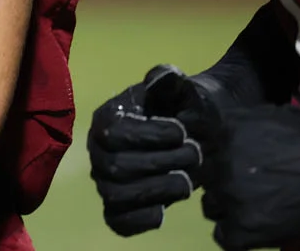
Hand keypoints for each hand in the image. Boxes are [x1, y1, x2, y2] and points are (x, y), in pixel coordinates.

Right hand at [88, 64, 209, 235]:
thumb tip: (164, 77)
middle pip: (116, 167)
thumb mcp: (182, 89)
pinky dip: (138, 221)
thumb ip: (170, 80)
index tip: (180, 130)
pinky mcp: (120, 208)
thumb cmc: (186, 109)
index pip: (114, 133)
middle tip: (194, 153)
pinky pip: (118, 222)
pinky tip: (164, 211)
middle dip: (161, 163)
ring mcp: (107, 181)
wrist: (200, 134)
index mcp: (107, 118)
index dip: (149, 135)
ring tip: (186, 181)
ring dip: (157, 191)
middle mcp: (99, 151)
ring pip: (117, 196)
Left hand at [197, 104, 299, 249]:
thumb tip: (217, 129)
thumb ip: (239, 124)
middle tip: (246, 184)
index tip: (224, 160)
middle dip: (221, 179)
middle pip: (205, 176)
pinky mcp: (244, 229)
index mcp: (223, 131)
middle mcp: (219, 163)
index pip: (197, 145)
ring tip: (254, 206)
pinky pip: (223, 236)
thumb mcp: (271, 116)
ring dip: (227, 206)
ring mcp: (230, 197)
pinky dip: (237, 233)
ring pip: (210, 205)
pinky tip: (256, 227)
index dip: (212, 154)